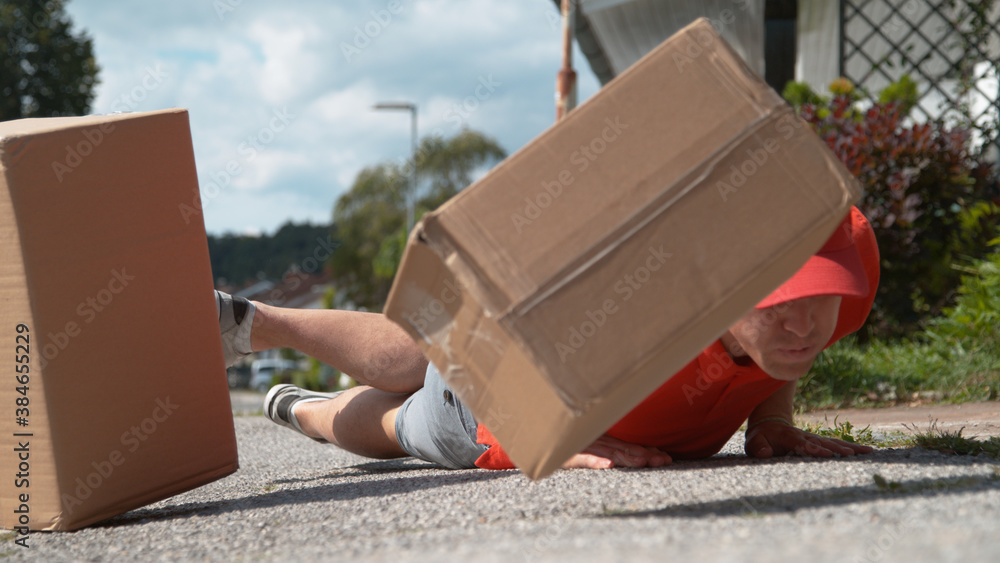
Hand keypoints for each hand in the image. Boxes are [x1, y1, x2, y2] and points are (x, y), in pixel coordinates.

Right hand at [563, 434, 671, 468]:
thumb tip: (621, 459)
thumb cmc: (565, 443)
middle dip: (645, 455)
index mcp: (604, 443)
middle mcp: (598, 444)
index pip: (630, 448)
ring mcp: (585, 449)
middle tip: (664, 460)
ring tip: (641, 462)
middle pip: (625, 450)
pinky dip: (596, 461)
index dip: (648, 452)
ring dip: (627, 457)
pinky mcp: (570, 456)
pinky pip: (584, 458)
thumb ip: (603, 452)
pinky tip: (607, 465)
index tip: (666, 457)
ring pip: (609, 453)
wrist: (539, 438)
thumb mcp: (586, 446)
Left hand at [745, 420, 873, 458]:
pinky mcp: (819, 441)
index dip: (814, 449)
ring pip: (833, 442)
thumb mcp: (754, 443)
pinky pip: (835, 443)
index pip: (803, 444)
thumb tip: (766, 453)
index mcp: (789, 437)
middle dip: (837, 449)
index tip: (827, 454)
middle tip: (852, 454)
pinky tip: (865, 451)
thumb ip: (759, 448)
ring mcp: (813, 438)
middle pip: (823, 442)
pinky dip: (850, 446)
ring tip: (867, 451)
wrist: (769, 425)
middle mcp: (805, 436)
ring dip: (849, 446)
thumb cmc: (761, 438)